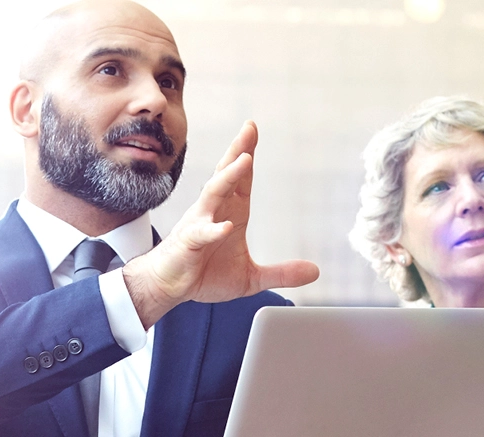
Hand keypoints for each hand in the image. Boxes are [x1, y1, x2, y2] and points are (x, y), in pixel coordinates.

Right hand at [123, 121, 319, 327]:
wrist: (169, 285)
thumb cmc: (204, 273)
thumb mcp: (250, 277)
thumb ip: (281, 273)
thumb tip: (315, 271)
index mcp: (231, 212)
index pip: (241, 179)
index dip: (247, 153)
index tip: (252, 130)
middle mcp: (214, 211)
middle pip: (226, 175)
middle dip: (237, 151)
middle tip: (249, 129)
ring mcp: (199, 224)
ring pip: (213, 193)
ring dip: (228, 177)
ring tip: (243, 161)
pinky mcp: (188, 242)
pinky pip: (201, 233)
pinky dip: (213, 229)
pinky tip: (226, 227)